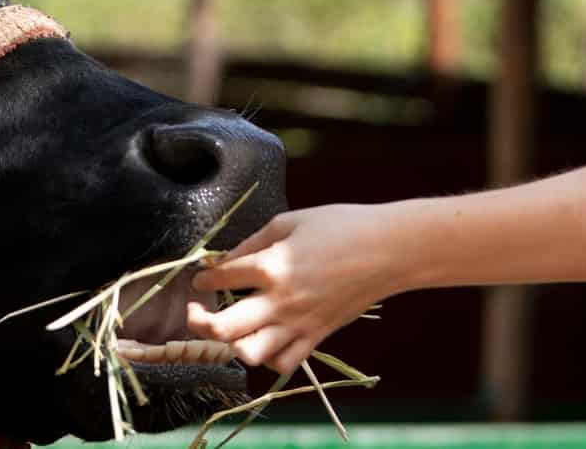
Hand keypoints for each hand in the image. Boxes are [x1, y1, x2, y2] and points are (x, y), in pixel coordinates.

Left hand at [186, 203, 412, 374]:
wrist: (390, 250)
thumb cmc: (340, 227)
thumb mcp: (289, 221)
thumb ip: (252, 242)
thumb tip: (223, 259)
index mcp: (271, 266)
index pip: (219, 278)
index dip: (202, 277)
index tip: (201, 276)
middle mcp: (280, 301)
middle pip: (222, 329)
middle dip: (198, 322)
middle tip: (195, 311)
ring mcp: (299, 324)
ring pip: (250, 354)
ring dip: (232, 345)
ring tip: (231, 329)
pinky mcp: (317, 337)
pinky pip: (284, 362)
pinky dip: (268, 357)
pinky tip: (264, 339)